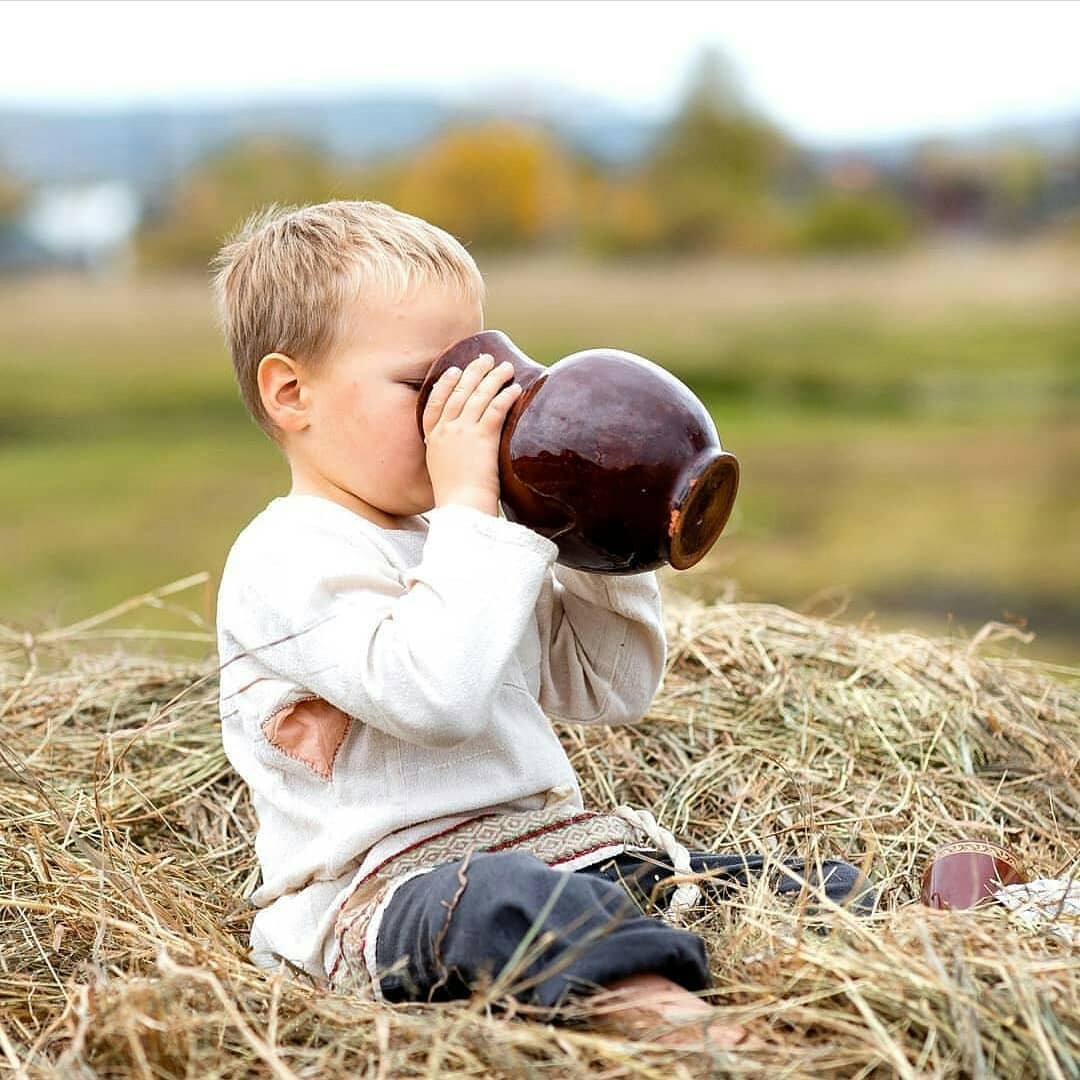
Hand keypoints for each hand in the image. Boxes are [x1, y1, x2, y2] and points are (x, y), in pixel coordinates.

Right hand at [422, 353, 521, 515]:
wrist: (461, 509)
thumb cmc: (458, 501)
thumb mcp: (446, 475)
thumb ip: (452, 460)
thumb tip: (466, 458)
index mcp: (433, 441)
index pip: (434, 405)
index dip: (444, 385)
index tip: (453, 371)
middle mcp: (445, 432)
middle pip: (458, 393)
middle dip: (473, 373)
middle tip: (485, 359)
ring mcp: (461, 433)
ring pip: (478, 396)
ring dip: (493, 378)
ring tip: (506, 367)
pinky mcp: (481, 438)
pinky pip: (495, 409)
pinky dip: (505, 396)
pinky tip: (515, 388)